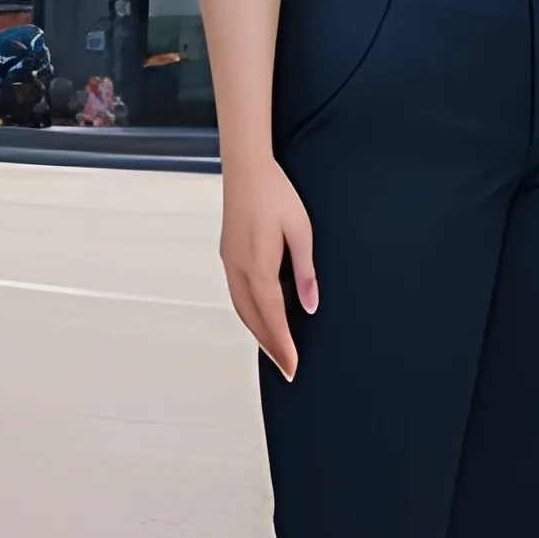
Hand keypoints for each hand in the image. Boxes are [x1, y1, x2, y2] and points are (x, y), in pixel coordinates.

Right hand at [219, 155, 315, 381]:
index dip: (282, 343)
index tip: (292, 365)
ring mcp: (229, 263)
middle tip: (286, 368)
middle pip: (253, 319)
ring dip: (257, 332)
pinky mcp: (228, 256)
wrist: (246, 169)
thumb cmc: (276, 194)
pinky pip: (237, 295)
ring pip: (241, 309)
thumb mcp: (301, 231)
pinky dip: (249, 314)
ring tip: (274, 350)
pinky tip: (260, 318)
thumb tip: (310, 305)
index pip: (272, 315)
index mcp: (257, 265)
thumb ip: (305, 271)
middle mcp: (238, 269)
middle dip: (269, 345)